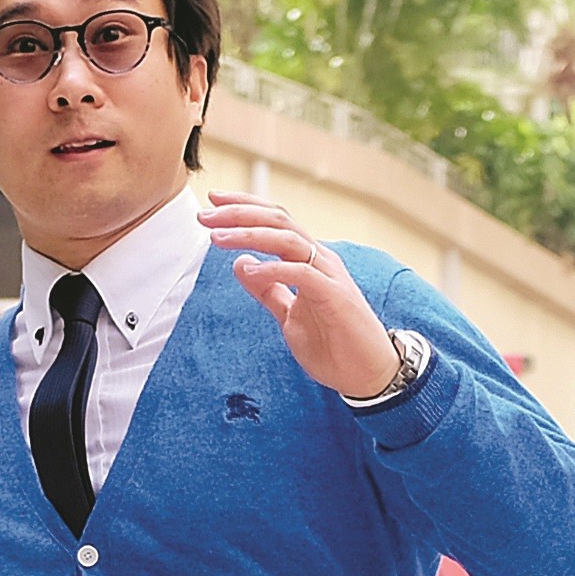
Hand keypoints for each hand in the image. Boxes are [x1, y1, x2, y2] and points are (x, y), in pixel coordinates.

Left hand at [206, 196, 402, 398]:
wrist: (368, 374)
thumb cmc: (333, 345)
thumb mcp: (288, 315)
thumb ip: (267, 290)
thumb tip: (239, 264)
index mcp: (308, 260)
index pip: (274, 222)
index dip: (244, 208)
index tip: (213, 202)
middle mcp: (319, 259)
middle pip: (278, 221)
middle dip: (239, 214)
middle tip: (206, 215)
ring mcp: (329, 275)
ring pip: (288, 239)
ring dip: (249, 235)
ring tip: (217, 239)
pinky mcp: (335, 296)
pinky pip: (301, 274)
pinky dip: (273, 270)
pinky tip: (249, 271)